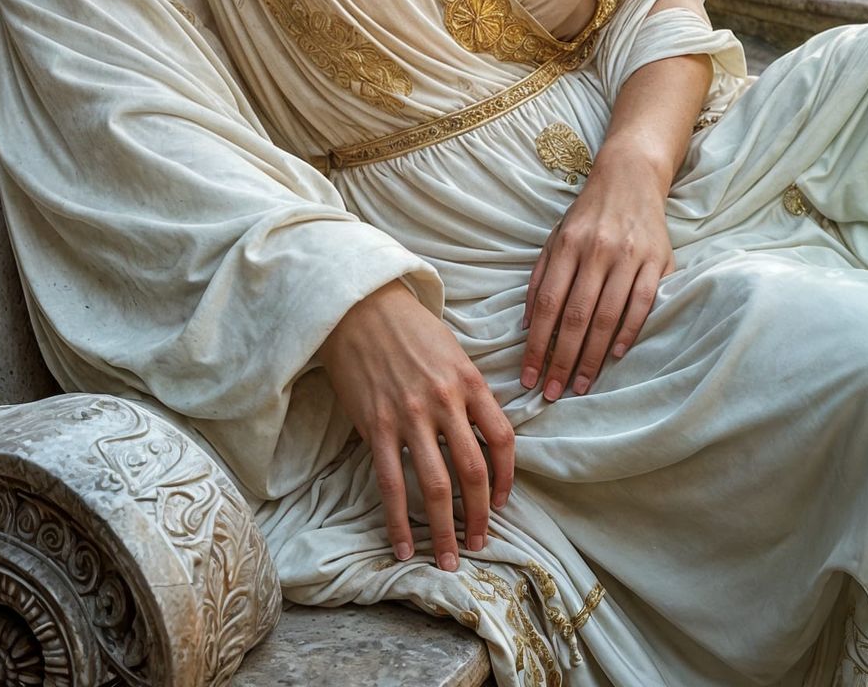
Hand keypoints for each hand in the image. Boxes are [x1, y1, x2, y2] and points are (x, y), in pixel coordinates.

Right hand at [319, 281, 513, 570]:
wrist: (359, 306)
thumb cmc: (408, 327)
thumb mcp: (451, 351)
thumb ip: (468, 391)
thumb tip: (479, 435)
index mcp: (469, 380)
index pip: (502, 438)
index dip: (508, 478)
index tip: (503, 502)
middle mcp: (444, 401)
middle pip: (474, 470)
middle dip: (480, 515)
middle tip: (479, 543)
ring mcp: (409, 416)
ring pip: (436, 485)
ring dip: (444, 529)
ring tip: (447, 560)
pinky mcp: (376, 426)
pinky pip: (391, 482)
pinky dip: (399, 520)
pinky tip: (402, 546)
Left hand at [521, 147, 674, 401]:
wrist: (630, 176)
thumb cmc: (588, 214)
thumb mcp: (555, 236)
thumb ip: (540, 277)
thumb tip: (526, 323)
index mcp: (568, 246)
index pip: (547, 304)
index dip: (536, 344)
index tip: (528, 375)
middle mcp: (597, 251)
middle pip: (576, 316)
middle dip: (561, 360)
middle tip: (552, 393)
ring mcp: (628, 256)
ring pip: (608, 315)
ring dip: (593, 356)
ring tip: (579, 385)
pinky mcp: (657, 260)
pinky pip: (641, 304)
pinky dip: (628, 332)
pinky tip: (616, 356)